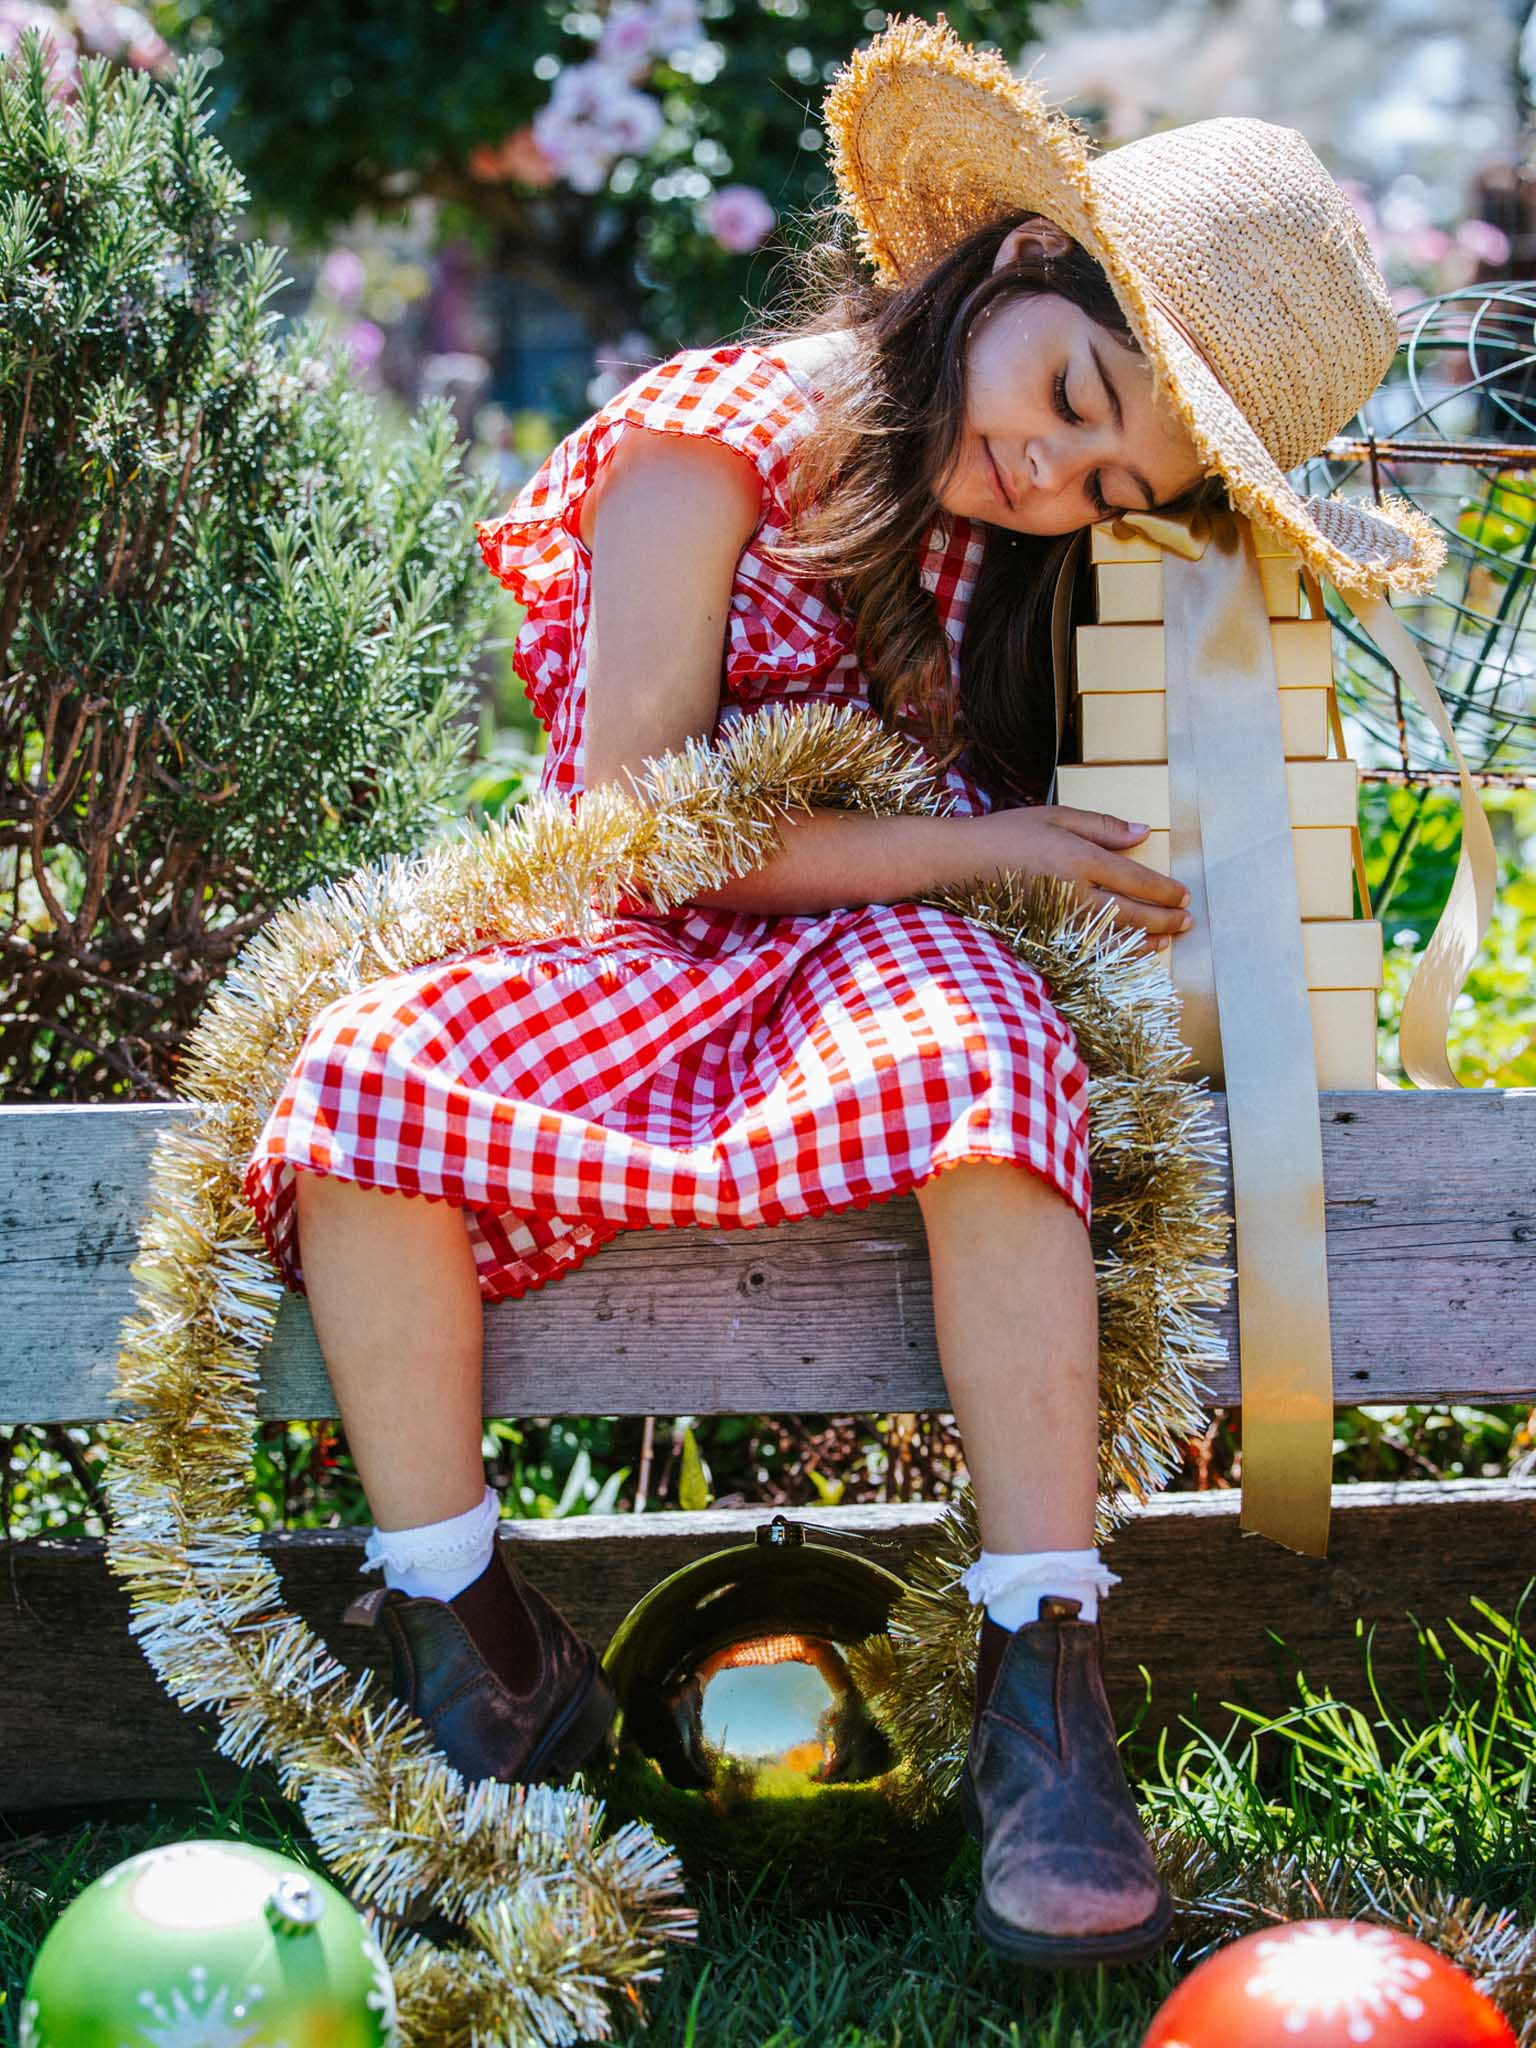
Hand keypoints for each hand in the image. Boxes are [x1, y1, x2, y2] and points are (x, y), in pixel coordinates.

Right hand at [964, 805, 1192, 953]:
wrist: (959, 864)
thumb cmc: (1006, 833)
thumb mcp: (1056, 816)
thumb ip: (1103, 826)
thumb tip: (1144, 833)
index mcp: (1079, 858)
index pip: (1136, 880)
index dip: (1165, 891)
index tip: (1185, 895)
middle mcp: (1073, 893)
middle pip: (1132, 914)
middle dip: (1165, 920)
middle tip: (1187, 922)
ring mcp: (1059, 919)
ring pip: (1114, 938)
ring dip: (1146, 941)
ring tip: (1167, 940)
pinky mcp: (1045, 934)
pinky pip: (1090, 949)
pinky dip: (1115, 953)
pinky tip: (1130, 951)